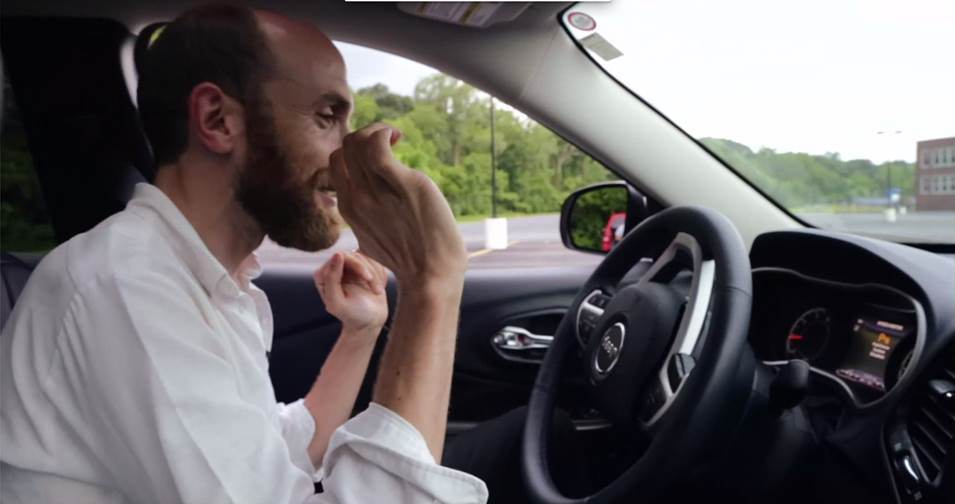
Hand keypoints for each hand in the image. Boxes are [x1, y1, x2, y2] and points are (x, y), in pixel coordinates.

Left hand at [314, 251, 387, 335]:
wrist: (370, 322)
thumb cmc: (352, 315)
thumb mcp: (338, 302)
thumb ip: (332, 279)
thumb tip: (337, 254)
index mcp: (323, 276)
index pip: (340, 256)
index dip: (356, 264)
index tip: (367, 278)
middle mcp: (335, 269)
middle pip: (354, 254)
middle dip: (367, 269)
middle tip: (374, 286)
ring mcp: (350, 267)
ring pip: (366, 257)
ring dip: (375, 274)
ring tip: (377, 291)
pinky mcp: (363, 268)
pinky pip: (374, 261)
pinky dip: (379, 273)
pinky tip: (377, 287)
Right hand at [329, 123, 466, 291]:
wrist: (430, 274)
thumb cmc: (411, 258)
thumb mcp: (373, 237)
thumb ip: (366, 216)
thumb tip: (370, 204)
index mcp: (349, 209)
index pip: (335, 163)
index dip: (352, 151)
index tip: (377, 155)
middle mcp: (356, 198)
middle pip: (344, 148)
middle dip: (364, 136)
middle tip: (389, 144)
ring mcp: (376, 191)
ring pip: (357, 142)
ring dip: (376, 131)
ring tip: (395, 139)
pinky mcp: (401, 184)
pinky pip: (377, 145)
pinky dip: (384, 132)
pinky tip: (398, 138)